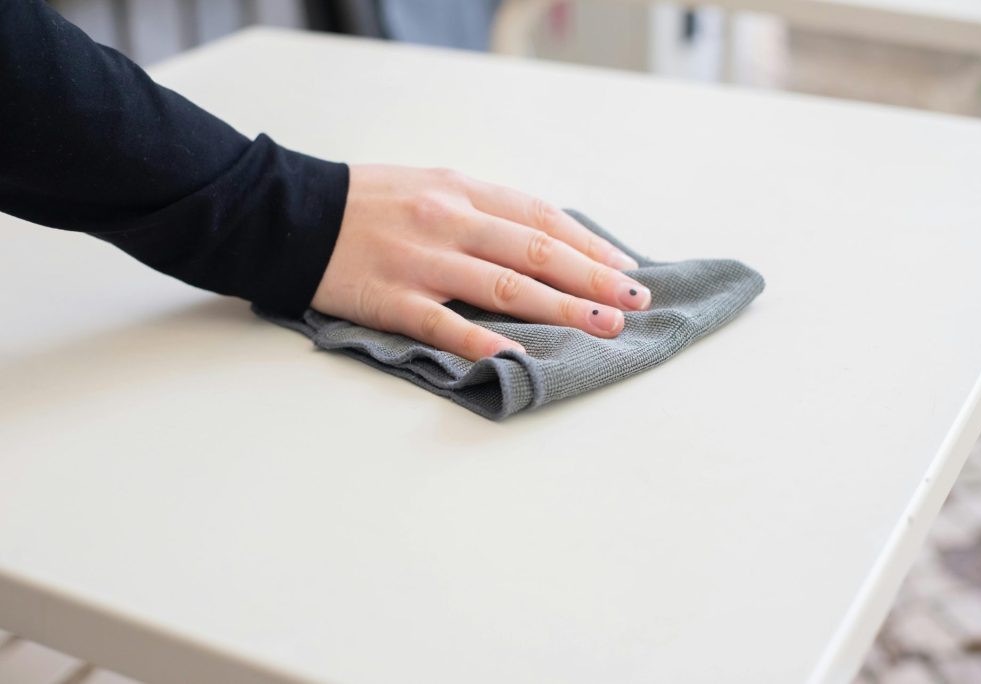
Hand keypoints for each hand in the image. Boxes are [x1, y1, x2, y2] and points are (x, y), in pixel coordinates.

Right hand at [310, 165, 650, 361]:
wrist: (292, 213)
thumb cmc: (369, 202)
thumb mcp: (430, 186)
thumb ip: (482, 211)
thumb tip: (542, 242)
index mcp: (463, 190)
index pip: (542, 217)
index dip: (590, 244)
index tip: (626, 267)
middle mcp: (449, 219)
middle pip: (536, 252)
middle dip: (593, 279)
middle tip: (635, 302)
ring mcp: (421, 260)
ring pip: (503, 287)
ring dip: (560, 309)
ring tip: (603, 327)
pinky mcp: (390, 298)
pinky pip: (442, 323)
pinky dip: (481, 342)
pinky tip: (516, 359)